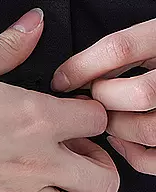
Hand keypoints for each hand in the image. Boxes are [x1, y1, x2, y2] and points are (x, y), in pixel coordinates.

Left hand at [51, 18, 155, 174]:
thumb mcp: (149, 37)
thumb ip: (114, 49)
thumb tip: (46, 39)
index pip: (120, 48)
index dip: (83, 66)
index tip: (60, 80)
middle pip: (140, 92)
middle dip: (105, 100)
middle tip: (87, 101)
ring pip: (151, 128)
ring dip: (118, 128)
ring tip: (103, 119)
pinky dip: (136, 155)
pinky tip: (120, 141)